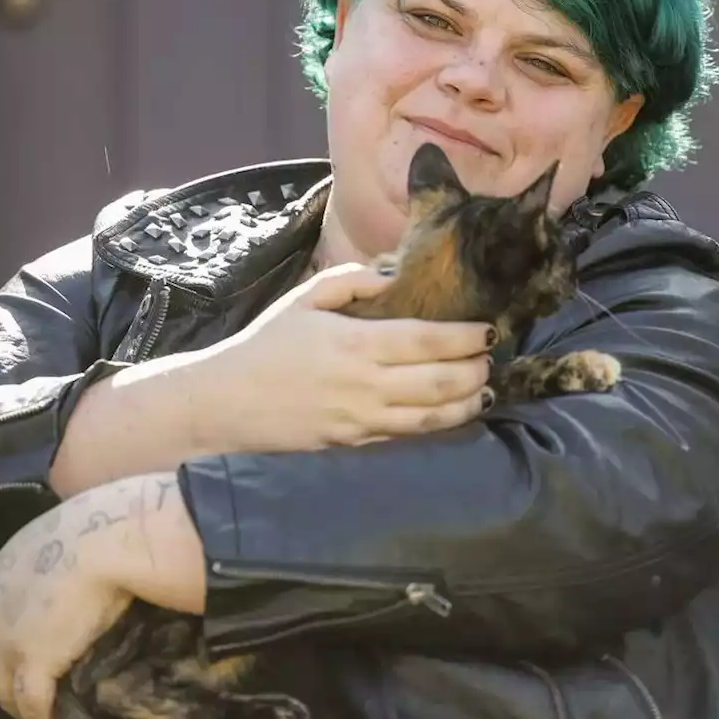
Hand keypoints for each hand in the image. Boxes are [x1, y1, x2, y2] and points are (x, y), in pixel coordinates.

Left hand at [0, 484, 144, 718]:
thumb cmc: (89, 528)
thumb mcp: (52, 543)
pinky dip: (42, 717)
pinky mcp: (34, 665)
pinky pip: (33, 704)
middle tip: (35, 691)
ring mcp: (8, 645)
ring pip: (4, 690)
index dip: (10, 646)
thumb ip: (45, 566)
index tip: (32, 654)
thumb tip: (64, 574)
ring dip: (21, 705)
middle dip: (10, 679)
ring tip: (44, 712)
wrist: (105, 540)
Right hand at [210, 263, 493, 449]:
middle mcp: (367, 385)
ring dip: (467, 403)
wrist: (227, 401)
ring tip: (486, 388)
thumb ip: (350, 281)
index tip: (488, 330)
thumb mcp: (304, 297)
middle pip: (440, 382)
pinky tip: (453, 413)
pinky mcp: (355, 442)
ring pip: (432, 417)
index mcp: (356, 343)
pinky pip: (408, 435)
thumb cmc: (266, 344)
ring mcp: (363, 419)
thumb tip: (392, 276)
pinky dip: (438, 425)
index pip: (428, 340)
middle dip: (475, 370)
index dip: (465, 338)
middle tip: (491, 358)